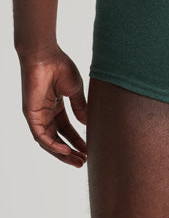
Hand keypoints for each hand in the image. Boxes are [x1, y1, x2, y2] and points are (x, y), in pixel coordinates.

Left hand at [19, 46, 87, 167]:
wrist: (45, 56)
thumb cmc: (60, 67)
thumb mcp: (75, 89)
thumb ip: (80, 106)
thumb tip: (87, 123)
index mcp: (55, 106)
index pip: (66, 129)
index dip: (77, 139)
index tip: (89, 148)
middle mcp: (45, 113)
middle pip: (57, 138)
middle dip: (71, 151)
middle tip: (84, 162)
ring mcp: (37, 115)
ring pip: (49, 141)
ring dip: (62, 152)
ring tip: (77, 161)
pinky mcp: (31, 115)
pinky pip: (40, 135)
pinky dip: (52, 145)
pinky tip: (65, 150)